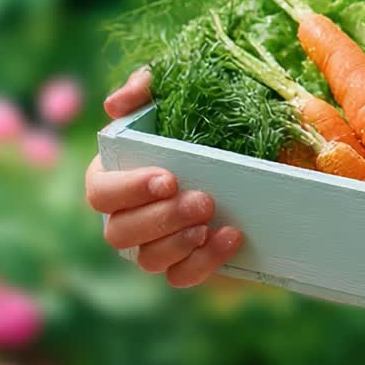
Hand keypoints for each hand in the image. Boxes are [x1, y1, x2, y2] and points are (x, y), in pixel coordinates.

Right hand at [85, 68, 243, 287]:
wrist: (265, 158)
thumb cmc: (209, 121)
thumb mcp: (184, 94)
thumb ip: (147, 88)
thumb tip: (116, 103)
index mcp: (117, 176)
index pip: (100, 191)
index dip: (128, 188)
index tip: (168, 178)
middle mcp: (127, 214)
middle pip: (118, 232)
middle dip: (161, 218)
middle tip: (204, 201)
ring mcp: (154, 244)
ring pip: (147, 259)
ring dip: (178, 243)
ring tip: (211, 224)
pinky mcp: (185, 264)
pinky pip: (181, 277)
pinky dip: (203, 263)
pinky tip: (229, 238)